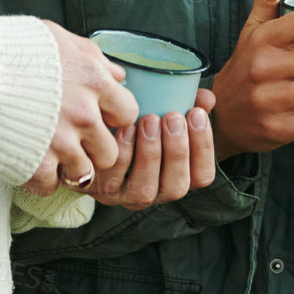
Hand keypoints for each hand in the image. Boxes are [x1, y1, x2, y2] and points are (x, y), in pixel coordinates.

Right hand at [24, 20, 139, 194]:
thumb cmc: (7, 49)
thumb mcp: (55, 37)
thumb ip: (91, 55)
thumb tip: (117, 74)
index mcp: (93, 81)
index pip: (128, 112)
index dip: (112, 116)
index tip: (95, 115)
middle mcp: (84, 114)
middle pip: (110, 150)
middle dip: (93, 147)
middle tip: (71, 138)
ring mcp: (61, 143)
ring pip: (85, 173)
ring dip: (69, 166)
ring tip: (49, 152)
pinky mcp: (36, 165)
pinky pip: (52, 186)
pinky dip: (41, 178)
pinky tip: (29, 160)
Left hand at [81, 89, 217, 210]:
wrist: (87, 133)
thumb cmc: (135, 122)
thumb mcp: (162, 112)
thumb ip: (187, 103)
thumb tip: (207, 97)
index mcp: (176, 175)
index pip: (202, 176)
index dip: (204, 147)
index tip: (196, 113)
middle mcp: (155, 192)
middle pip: (176, 186)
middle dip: (177, 151)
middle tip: (172, 117)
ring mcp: (125, 195)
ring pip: (145, 189)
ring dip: (151, 154)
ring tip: (149, 119)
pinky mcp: (98, 190)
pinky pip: (112, 179)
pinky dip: (122, 154)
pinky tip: (124, 128)